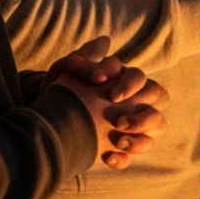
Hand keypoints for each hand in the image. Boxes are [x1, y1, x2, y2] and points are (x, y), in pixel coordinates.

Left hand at [43, 37, 168, 169]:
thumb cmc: (59, 91)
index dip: (131, 86)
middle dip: (142, 115)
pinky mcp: (117, 148)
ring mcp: (128, 127)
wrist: (43, 120)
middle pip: (157, 105)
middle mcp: (132, 103)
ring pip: (155, 130)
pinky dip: (123, 158)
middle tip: (119, 121)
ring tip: (117, 139)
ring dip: (140, 136)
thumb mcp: (67, 70)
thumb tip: (106, 41)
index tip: (113, 96)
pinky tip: (108, 157)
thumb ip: (87, 57)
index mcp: (123, 82)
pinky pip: (132, 155)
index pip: (141, 78)